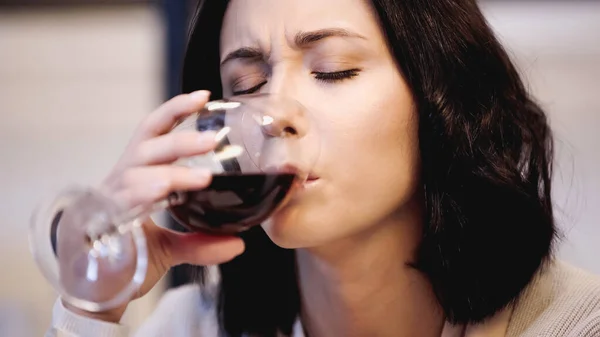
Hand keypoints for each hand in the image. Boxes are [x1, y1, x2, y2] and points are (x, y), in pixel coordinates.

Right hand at [65, 90, 244, 321]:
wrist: (93, 293)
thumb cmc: (127, 258)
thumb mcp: (170, 248)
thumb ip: (201, 242)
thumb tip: (238, 243)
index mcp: (137, 175)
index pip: (155, 133)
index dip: (176, 111)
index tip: (204, 97)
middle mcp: (120, 180)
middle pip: (147, 146)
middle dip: (181, 140)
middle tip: (213, 140)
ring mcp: (106, 200)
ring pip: (135, 173)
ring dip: (170, 173)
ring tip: (201, 177)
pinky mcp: (95, 221)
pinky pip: (118, 202)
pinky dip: (141, 195)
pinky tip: (162, 192)